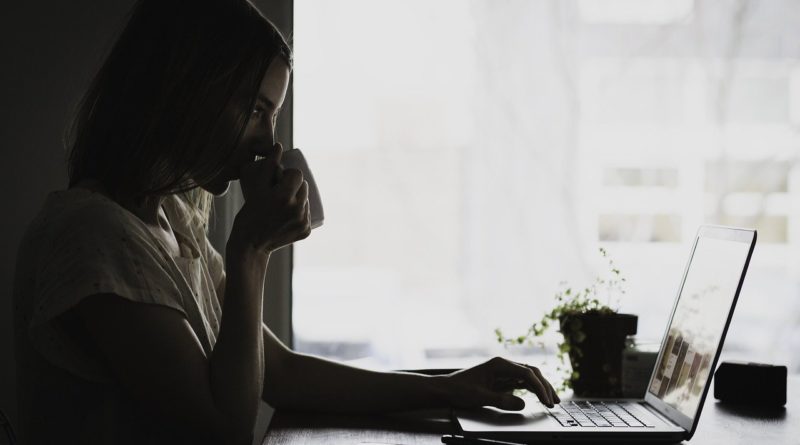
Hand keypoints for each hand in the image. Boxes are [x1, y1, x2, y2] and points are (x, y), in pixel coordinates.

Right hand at [230, 142, 310, 253]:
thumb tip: (279, 145)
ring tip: (284, 203)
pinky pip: (307, 214)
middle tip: (280, 191)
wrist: (250, 244)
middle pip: (304, 186)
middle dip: (294, 186)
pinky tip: (289, 215)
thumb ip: (268, 166)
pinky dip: (300, 212)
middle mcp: (297, 209)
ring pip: (306, 200)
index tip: (279, 180)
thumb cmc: (249, 214)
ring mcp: (303, 221)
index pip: (297, 174)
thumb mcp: (256, 188)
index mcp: (284, 196)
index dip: (288, 175)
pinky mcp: (306, 231)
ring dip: (298, 198)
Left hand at [442, 357, 559, 410]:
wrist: (446, 389)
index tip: (546, 400)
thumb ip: (501, 400)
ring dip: (541, 387)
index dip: (539, 387)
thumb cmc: (459, 390)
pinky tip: (539, 397)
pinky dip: (532, 390)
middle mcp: (503, 365)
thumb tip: (522, 403)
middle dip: (545, 386)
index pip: (526, 373)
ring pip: (529, 377)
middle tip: (554, 401)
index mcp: (499, 364)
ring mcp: (503, 372)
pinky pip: (521, 383)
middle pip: (531, 373)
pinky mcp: (502, 380)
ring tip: (552, 400)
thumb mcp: (480, 397)